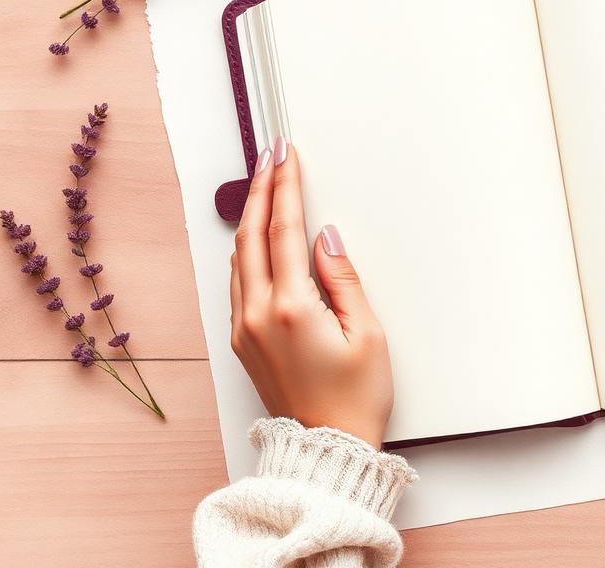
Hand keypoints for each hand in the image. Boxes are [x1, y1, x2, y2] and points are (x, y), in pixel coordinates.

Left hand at [230, 139, 393, 448]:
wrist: (325, 449)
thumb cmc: (354, 399)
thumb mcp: (366, 333)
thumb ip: (342, 278)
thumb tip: (325, 237)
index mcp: (290, 308)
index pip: (284, 230)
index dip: (285, 187)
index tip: (286, 155)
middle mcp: (257, 315)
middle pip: (252, 236)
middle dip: (261, 190)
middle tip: (270, 156)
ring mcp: (244, 329)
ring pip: (239, 257)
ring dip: (252, 218)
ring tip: (265, 186)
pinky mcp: (243, 342)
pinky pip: (238, 282)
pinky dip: (247, 250)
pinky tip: (258, 238)